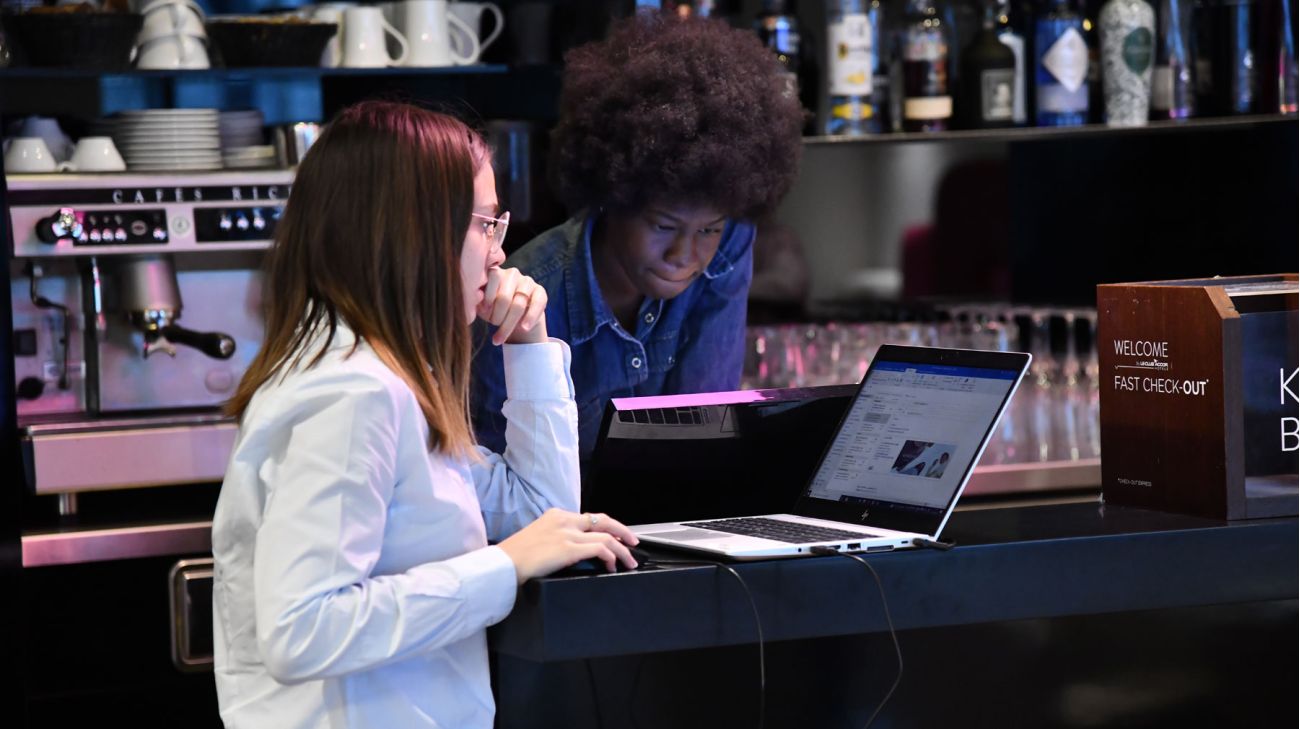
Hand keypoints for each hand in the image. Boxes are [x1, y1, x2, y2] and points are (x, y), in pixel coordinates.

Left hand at [477, 266, 547, 344]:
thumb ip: (477, 301)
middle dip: (497, 316)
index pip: (492, 278)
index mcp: (495, 272)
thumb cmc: (493, 310)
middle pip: (504, 297)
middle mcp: (512, 273)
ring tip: (501, 337)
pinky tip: (524, 328)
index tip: (483, 311)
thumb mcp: (482, 306)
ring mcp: (527, 281)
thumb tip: (478, 301)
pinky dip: (530, 318)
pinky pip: (537, 304)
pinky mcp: (540, 291)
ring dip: (509, 324)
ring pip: (519, 304)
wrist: (515, 320)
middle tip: (493, 325)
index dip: (487, 297)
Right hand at [497, 508, 639, 582]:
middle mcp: (564, 520)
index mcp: (556, 515)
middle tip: (633, 542)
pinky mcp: (568, 548)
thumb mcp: (538, 538)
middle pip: (603, 520)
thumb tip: (575, 551)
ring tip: (629, 562)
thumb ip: (557, 538)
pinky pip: (600, 548)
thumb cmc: (515, 557)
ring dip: (622, 550)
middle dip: (622, 531)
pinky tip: (612, 566)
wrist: (503, 564)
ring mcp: (567, 533)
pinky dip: (611, 556)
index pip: (589, 518)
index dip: (607, 527)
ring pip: (606, 536)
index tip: (616, 536)